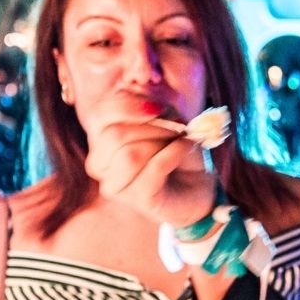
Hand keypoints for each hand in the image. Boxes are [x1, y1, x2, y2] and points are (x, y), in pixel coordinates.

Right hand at [83, 95, 217, 226]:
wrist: (199, 189)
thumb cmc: (177, 153)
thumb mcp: (165, 123)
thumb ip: (150, 109)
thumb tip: (146, 99)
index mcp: (101, 142)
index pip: (100, 115)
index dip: (127, 106)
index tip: (158, 108)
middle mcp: (101, 166)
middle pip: (113, 135)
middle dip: (151, 125)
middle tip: (177, 126)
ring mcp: (117, 187)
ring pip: (130, 154)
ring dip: (163, 140)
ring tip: (181, 139)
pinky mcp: (140, 201)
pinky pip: (155, 167)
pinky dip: (176, 151)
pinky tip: (186, 148)